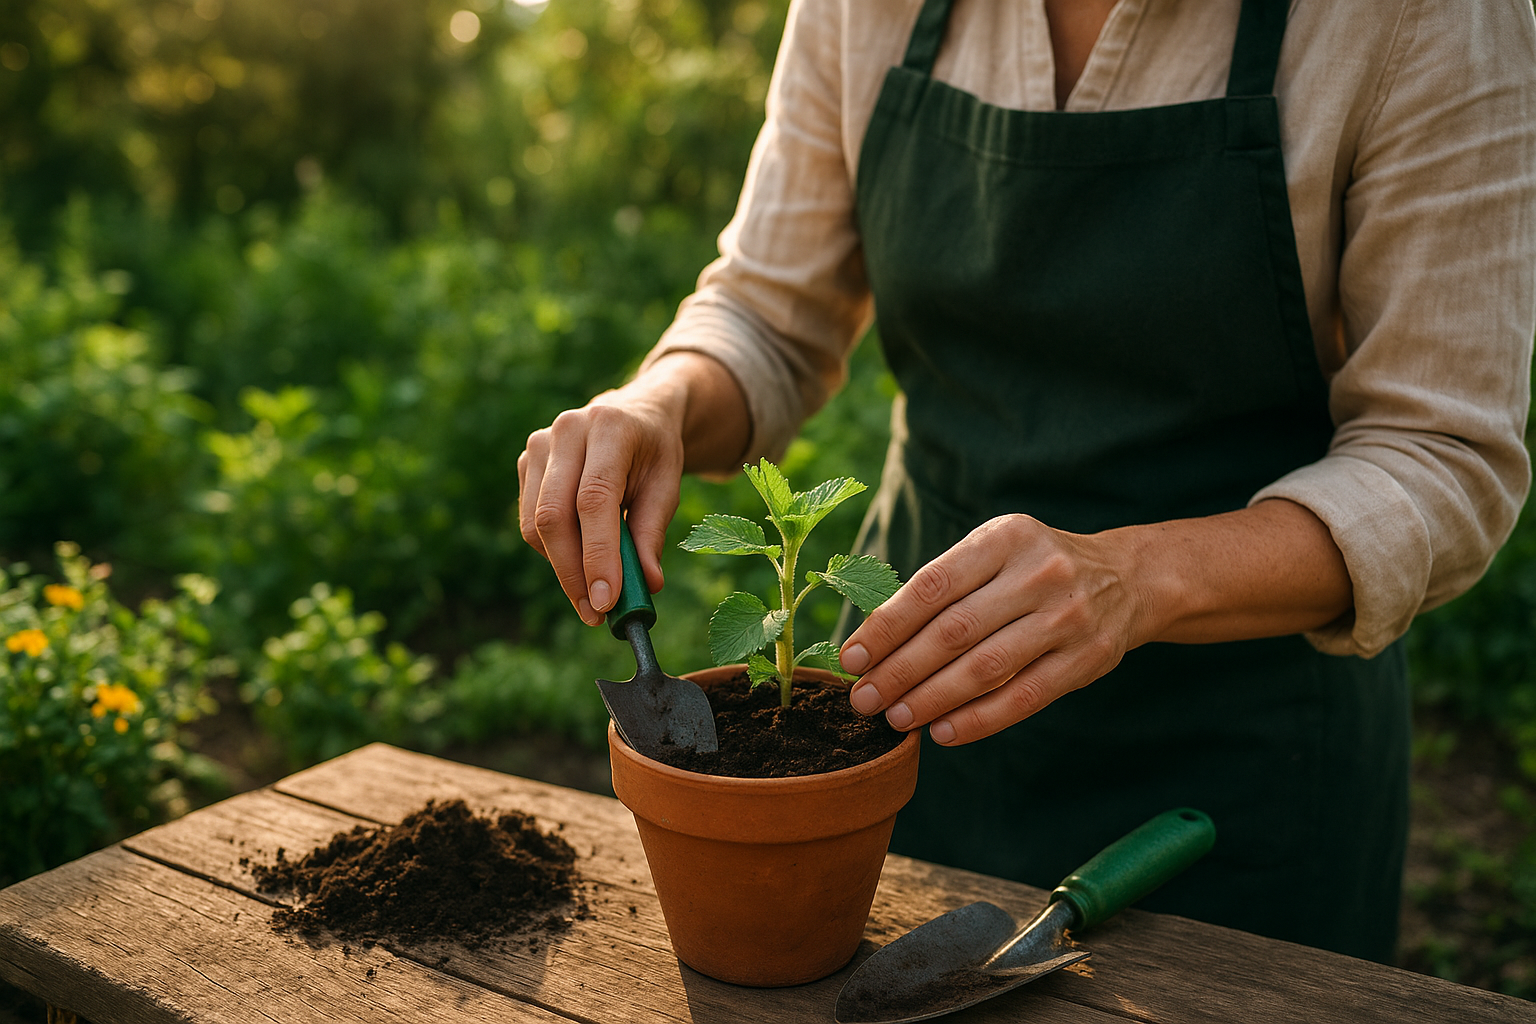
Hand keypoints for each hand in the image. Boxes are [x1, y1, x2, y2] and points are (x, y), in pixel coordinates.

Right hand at [518, 380, 686, 626]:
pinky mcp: (526, 462)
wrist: (635, 413)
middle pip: (554, 516)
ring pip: (536, 524)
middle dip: (573, 573)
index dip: (597, 554)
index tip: (606, 601)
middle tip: (596, 614)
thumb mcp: (668, 485)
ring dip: (563, 568)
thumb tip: (648, 585)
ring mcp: (540, 444)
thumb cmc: (654, 453)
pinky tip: (582, 554)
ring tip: (595, 590)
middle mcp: (567, 430)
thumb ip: (652, 533)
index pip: (594, 499)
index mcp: (610, 427)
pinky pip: (531, 521)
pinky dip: (555, 550)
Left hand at [837, 499, 1354, 744]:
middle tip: (862, 699)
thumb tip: (871, 640)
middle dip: (900, 670)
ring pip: (985, 669)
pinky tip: (941, 732)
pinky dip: (978, 720)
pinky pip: (1023, 698)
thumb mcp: (995, 551)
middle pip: (953, 632)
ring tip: (895, 718)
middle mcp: (1038, 574)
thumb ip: (943, 585)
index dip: (887, 625)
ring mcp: (1067, 619)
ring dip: (932, 699)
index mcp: (1004, 538)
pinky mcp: (1086, 661)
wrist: (1128, 578)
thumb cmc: (1033, 568)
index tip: (852, 656)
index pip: (932, 586)